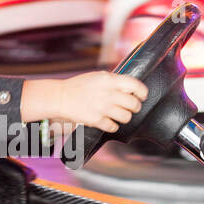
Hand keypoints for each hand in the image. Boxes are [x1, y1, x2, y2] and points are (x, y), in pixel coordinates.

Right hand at [25, 72, 146, 132]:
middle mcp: (108, 94)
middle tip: (132, 107)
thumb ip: (114, 81)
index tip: (142, 96)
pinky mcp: (96, 120)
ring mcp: (103, 108)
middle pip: (134, 104)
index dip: (142, 92)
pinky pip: (114, 127)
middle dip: (135, 107)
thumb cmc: (79, 86)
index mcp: (109, 80)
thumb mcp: (97, 77)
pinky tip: (109, 121)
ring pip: (127, 117)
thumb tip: (130, 87)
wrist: (61, 97)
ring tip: (120, 115)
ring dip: (125, 117)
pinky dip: (113, 126)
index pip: (135, 85)